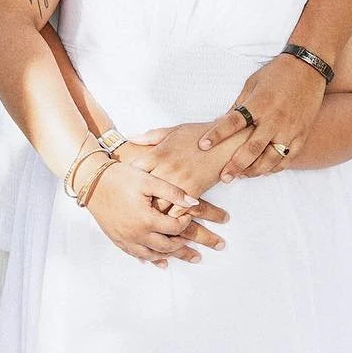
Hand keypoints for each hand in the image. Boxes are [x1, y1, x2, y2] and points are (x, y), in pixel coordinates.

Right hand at [83, 159, 220, 266]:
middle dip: (183, 246)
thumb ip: (173, 192)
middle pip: (166, 247)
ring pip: (152, 255)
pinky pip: (136, 255)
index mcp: (147, 219)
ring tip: (182, 255)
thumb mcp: (148, 180)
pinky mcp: (117, 240)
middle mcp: (136, 234)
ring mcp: (125, 239)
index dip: (186, 222)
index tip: (189, 216)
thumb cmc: (120, 178)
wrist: (92, 182)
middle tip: (195, 245)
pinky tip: (158, 261)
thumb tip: (194, 203)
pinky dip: (150, 259)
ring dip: (168, 256)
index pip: (175, 228)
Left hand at [118, 122, 244, 207]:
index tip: (125, 186)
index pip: (133, 171)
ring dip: (152, 213)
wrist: (226, 141)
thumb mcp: (173, 131)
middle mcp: (165, 169)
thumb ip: (150, 137)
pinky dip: (170, 218)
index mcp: (158, 154)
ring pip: (158, 205)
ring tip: (146, 219)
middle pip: (142, 192)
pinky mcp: (193, 192)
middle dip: (136, 201)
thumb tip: (131, 138)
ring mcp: (179, 182)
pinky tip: (166, 221)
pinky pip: (177, 211)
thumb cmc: (199, 134)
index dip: (127, 180)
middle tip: (131, 209)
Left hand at [195, 53, 327, 178]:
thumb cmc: (276, 74)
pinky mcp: (302, 134)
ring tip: (243, 175)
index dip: (217, 134)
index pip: (234, 122)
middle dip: (236, 165)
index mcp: (259, 103)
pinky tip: (264, 171)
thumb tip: (222, 123)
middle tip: (225, 177)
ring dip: (255, 171)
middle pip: (252, 148)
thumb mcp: (252, 84)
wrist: (308, 68)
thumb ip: (239, 106)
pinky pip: (288, 158)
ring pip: (271, 159)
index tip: (203, 145)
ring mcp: (290, 128)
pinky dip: (275, 167)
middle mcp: (274, 118)